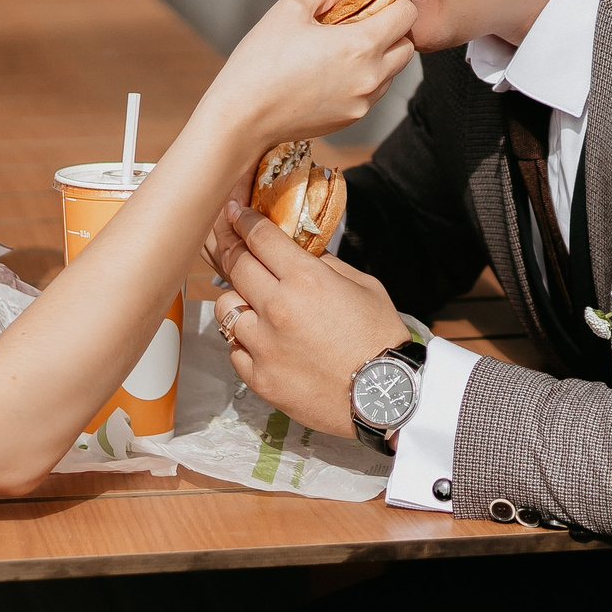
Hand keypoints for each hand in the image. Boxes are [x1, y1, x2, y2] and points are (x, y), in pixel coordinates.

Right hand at [193, 0, 416, 152]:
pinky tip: (336, 70)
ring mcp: (363, 102)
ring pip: (393, 73)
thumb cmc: (261, 61)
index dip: (397, 0)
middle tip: (366, 20)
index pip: (407, 16)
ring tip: (348, 46)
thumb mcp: (288, 11)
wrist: (242, 117)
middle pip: (407, 47)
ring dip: (382, 56)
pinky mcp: (351, 119)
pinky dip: (366, 78)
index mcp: (361, 45)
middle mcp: (371, 76)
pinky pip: (374, 94)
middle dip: (394, 30)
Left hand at [214, 203, 407, 437]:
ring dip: (237, 299)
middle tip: (231, 242)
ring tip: (254, 304)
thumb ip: (326, 265)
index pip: (260, 237)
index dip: (244, 220)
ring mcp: (264, 345)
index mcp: (306, 279)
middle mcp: (278, 308)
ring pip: (225, 307)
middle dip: (231, 247)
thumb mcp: (363, 286)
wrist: (385, 397)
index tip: (235, 213)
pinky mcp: (259, 377)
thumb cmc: (380, 338)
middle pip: (235, 264)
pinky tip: (263, 341)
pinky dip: (244, 341)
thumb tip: (300, 252)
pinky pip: (234, 349)